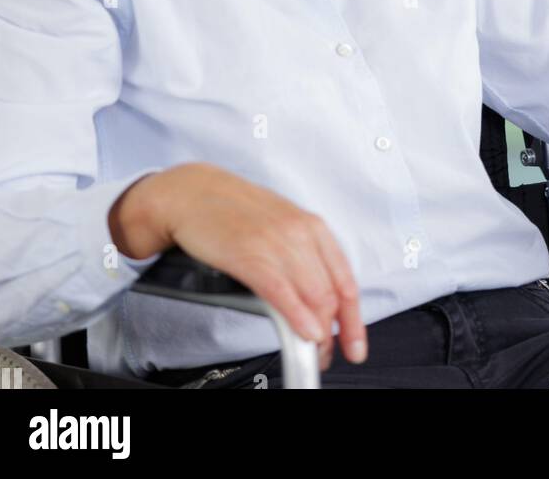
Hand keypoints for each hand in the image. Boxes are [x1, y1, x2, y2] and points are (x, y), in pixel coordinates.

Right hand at [110, 162, 366, 371]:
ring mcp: (276, 243)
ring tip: (311, 354)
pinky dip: (297, 318)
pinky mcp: (250, 255)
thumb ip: (303, 256)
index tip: (355, 345)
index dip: (355, 320)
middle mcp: (300, 232)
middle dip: (334, 335)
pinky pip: (283, 292)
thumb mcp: (280, 226)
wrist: (192, 192)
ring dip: (316, 336)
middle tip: (326, 356)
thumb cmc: (234, 211)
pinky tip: (304, 335)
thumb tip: (320, 298)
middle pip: (331, 294)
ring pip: (312, 297)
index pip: (346, 280)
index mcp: (312, 226)